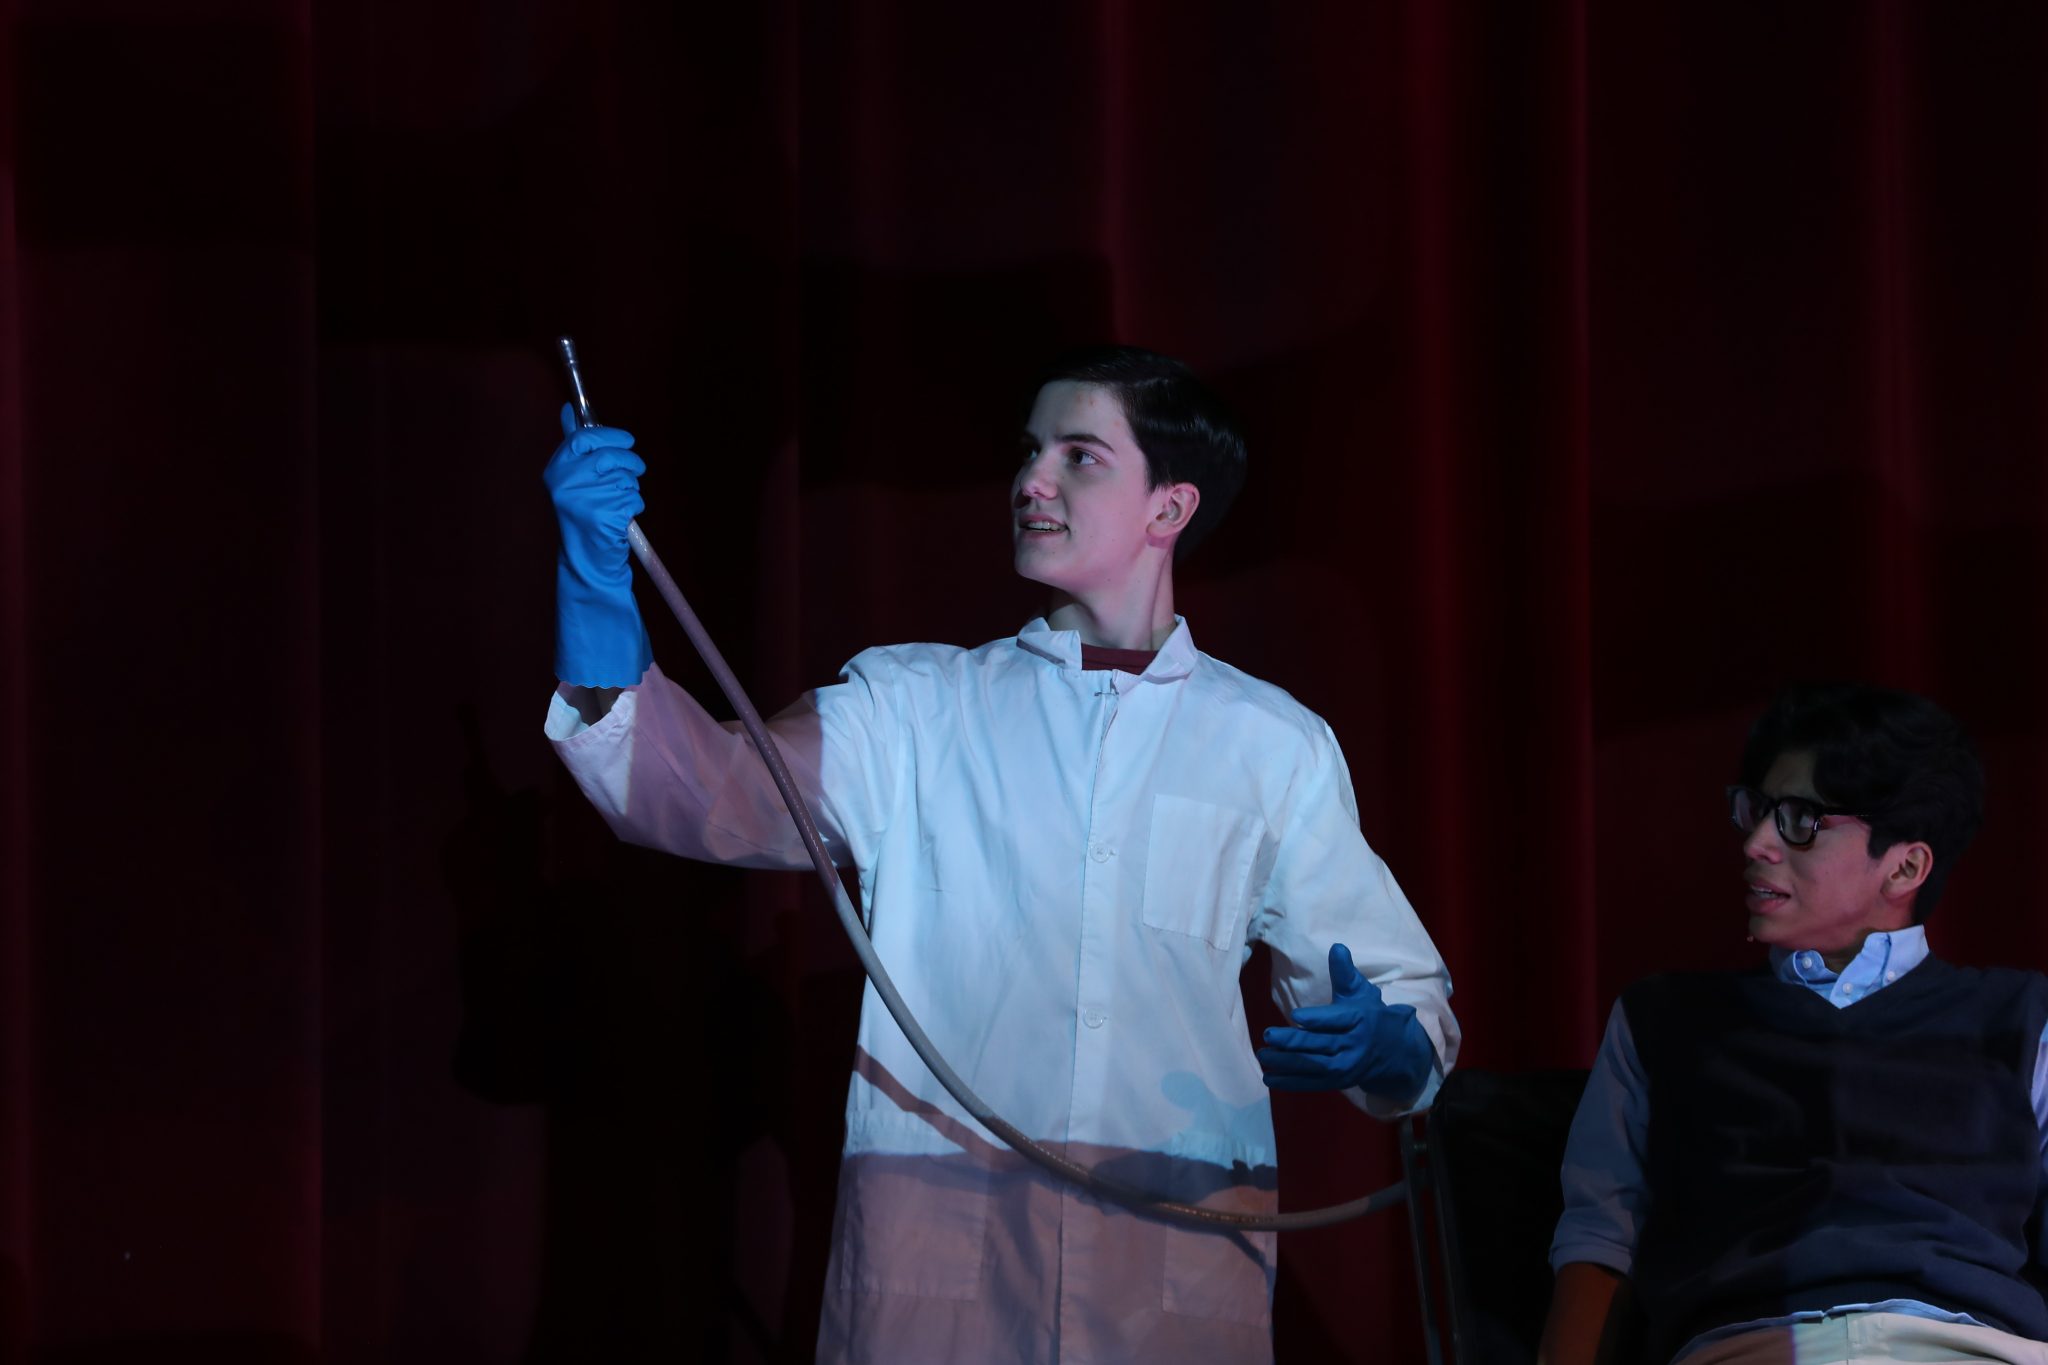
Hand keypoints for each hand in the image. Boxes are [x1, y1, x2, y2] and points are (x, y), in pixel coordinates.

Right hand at [543, 402, 651, 686]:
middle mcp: (564, 485)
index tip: (627, 440)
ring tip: (617, 505)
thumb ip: (574, 444)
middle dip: (630, 462)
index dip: (609, 436)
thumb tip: (568, 408)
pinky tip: (620, 521)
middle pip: (610, 456)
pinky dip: (634, 508)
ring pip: (625, 479)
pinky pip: (633, 500)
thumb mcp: (574, 478)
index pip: (583, 438)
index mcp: (555, 471)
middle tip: (636, 470)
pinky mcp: (601, 518)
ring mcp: (582, 502)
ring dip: (631, 490)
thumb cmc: (585, 514)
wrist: (587, 560)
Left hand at [1258, 943, 1434, 1097]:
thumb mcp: (1361, 992)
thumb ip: (1344, 973)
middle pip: (1322, 1044)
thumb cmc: (1370, 1016)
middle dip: (1293, 1041)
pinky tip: (1270, 1078)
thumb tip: (1336, 947)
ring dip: (1287, 1063)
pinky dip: (1291, 1083)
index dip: (1317, 1019)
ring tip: (1263, 1055)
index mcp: (1360, 1019)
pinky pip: (1313, 1083)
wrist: (1395, 1053)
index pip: (1337, 1020)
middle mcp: (1354, 1045)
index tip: (1296, 1015)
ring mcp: (1347, 1067)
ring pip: (1315, 1066)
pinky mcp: (1339, 1082)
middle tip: (1268, 1035)